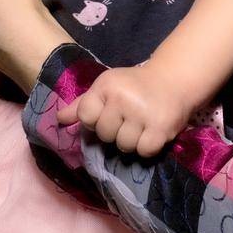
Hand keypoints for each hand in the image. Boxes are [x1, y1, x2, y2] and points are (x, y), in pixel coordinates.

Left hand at [56, 61, 193, 155]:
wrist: (173, 80)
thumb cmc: (134, 86)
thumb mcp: (107, 88)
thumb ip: (82, 104)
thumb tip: (59, 119)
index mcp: (106, 85)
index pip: (85, 116)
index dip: (95, 120)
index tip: (109, 112)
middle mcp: (123, 98)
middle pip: (105, 134)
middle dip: (114, 131)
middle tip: (128, 119)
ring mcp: (142, 113)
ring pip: (124, 145)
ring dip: (131, 140)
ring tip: (140, 126)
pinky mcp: (161, 128)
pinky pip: (143, 151)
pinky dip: (146, 147)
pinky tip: (151, 133)